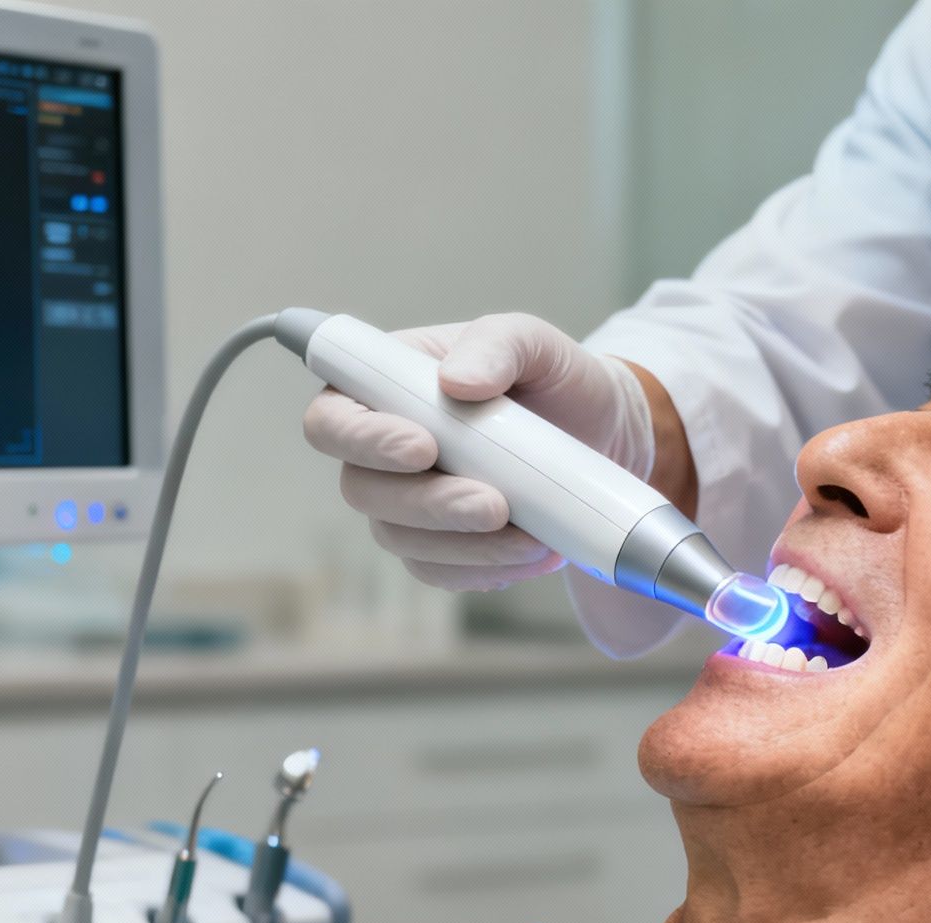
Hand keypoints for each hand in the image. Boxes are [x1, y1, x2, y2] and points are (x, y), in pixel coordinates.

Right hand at [302, 313, 654, 590]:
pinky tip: (532, 553)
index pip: (332, 418)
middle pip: (361, 490)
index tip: (424, 447)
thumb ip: (496, 344)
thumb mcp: (534, 341)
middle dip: (428, 504)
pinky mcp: (438, 546)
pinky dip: (484, 569)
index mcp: (382, 386)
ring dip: (464, 545)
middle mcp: (381, 449)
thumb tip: (457, 381)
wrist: (598, 434)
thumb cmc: (551, 378)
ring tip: (531, 537)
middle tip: (494, 505)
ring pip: (402, 539)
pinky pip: (440, 572)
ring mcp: (406, 503)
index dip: (362, 439)